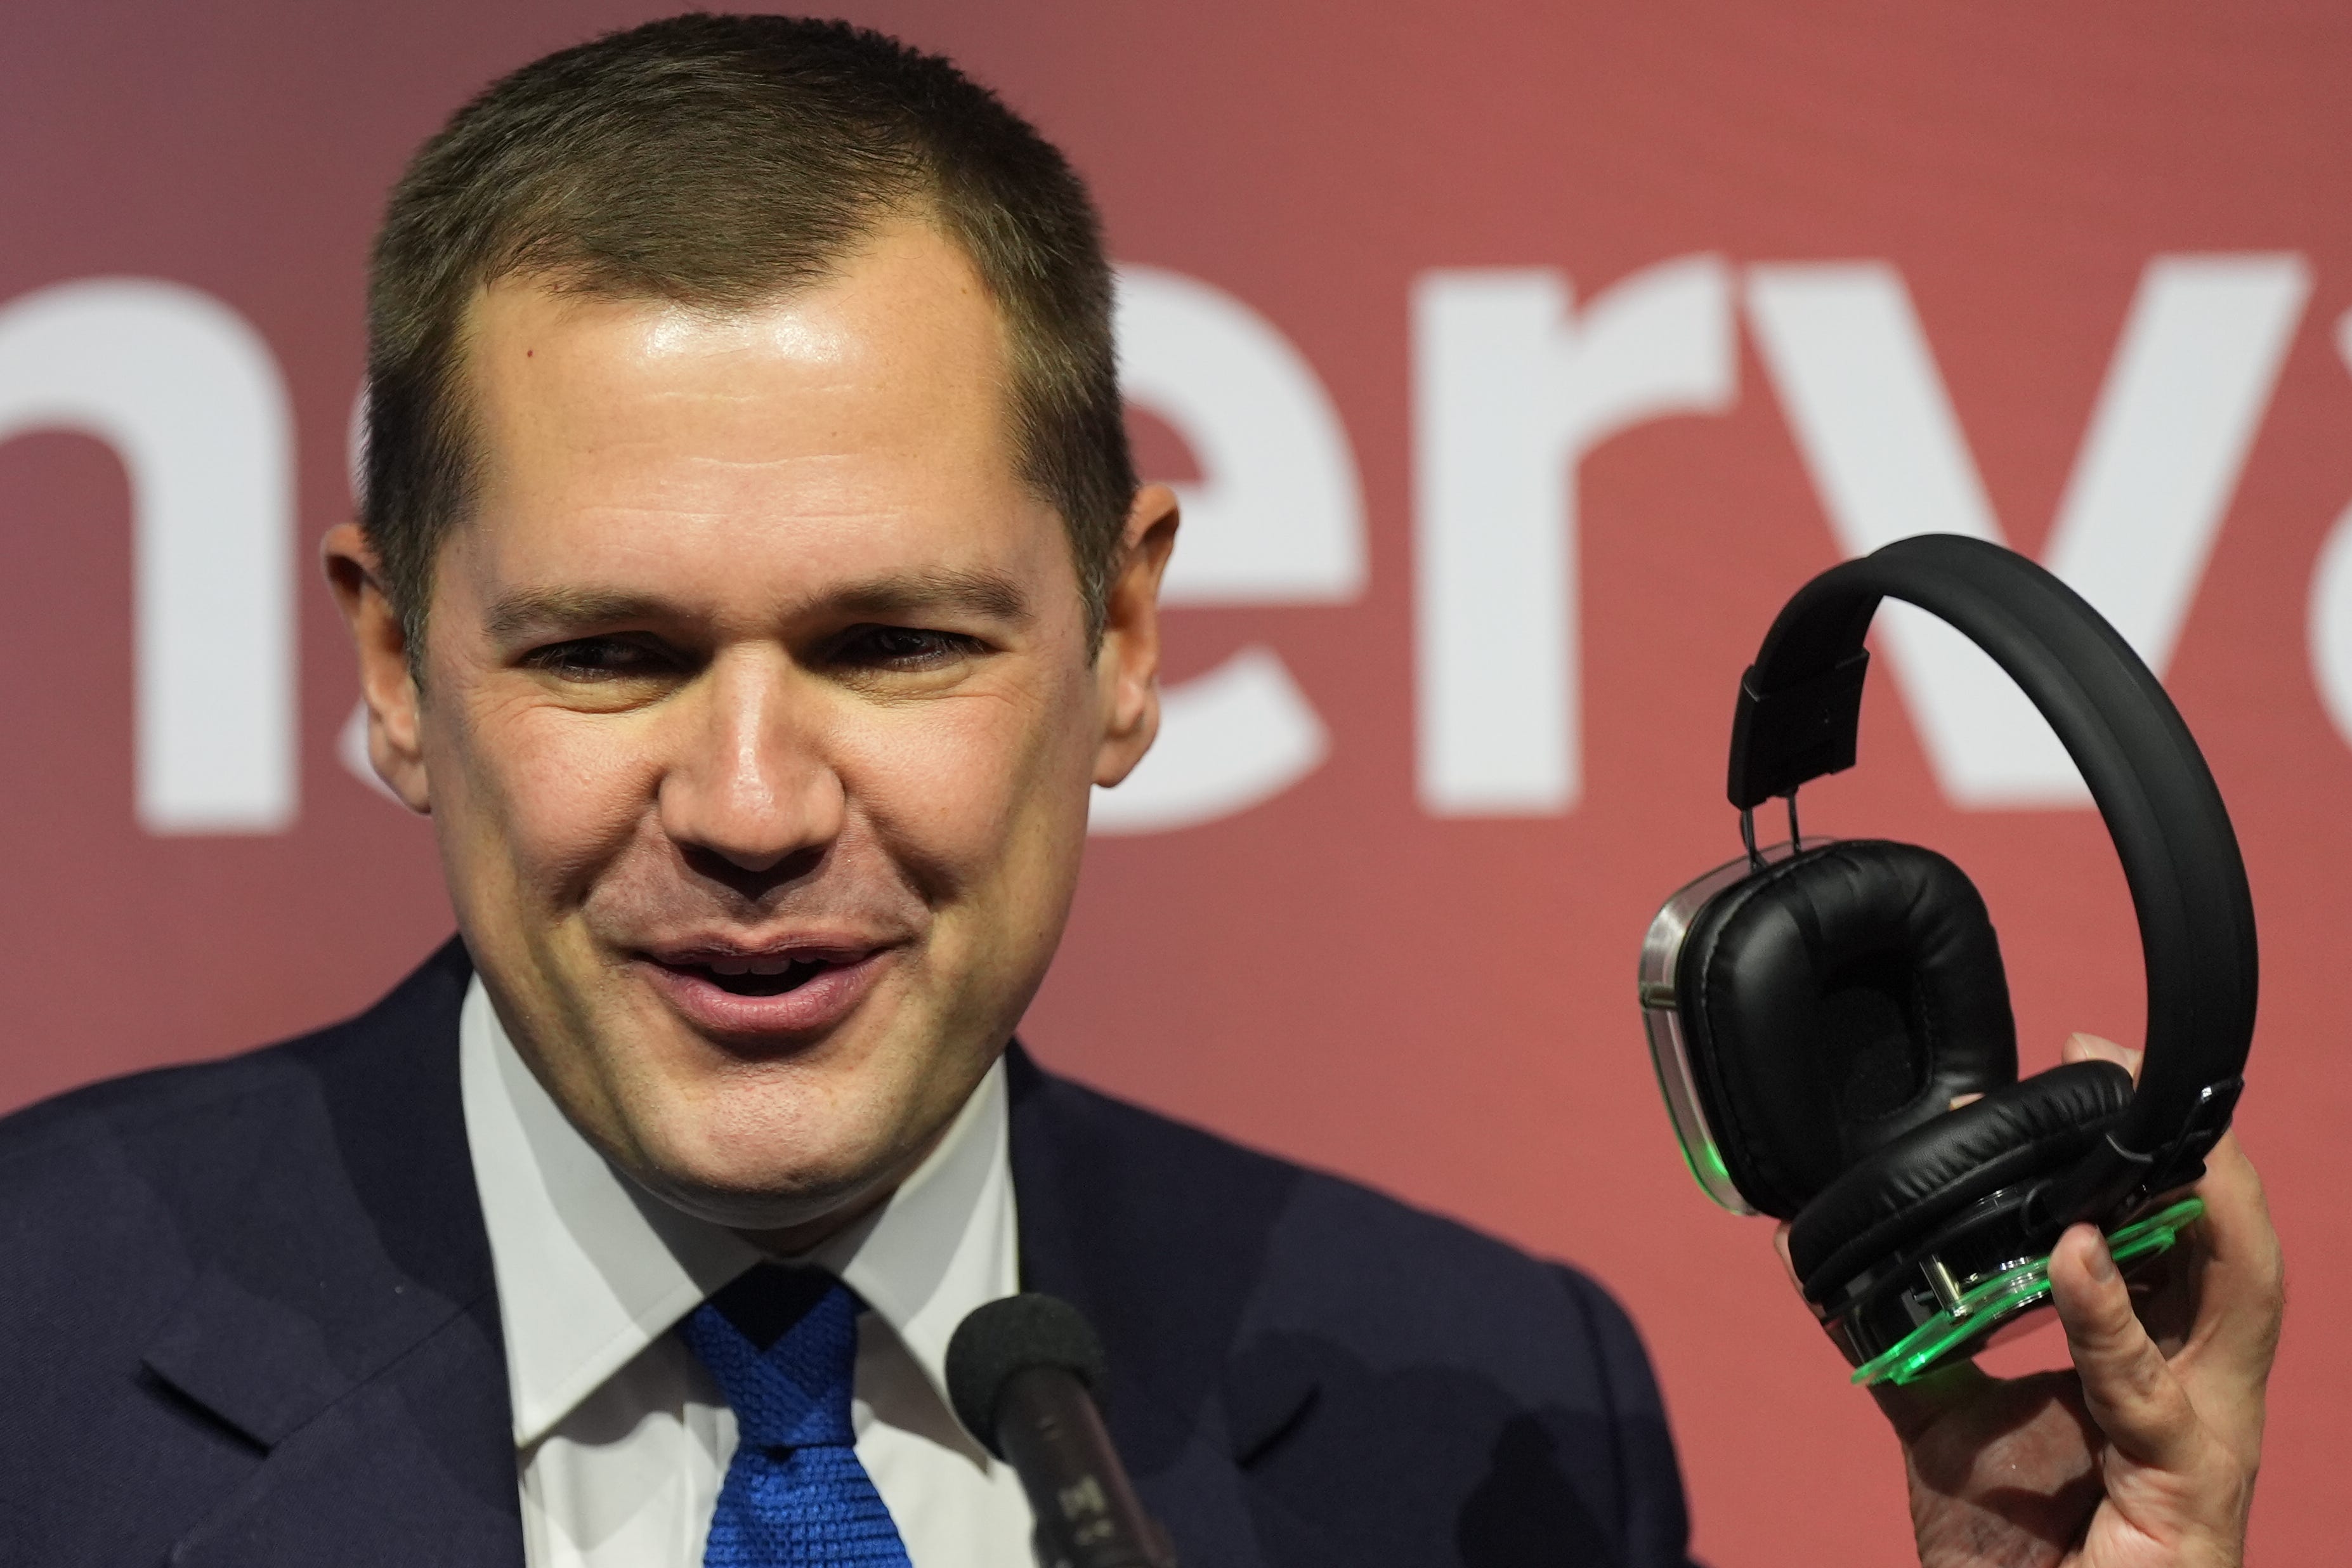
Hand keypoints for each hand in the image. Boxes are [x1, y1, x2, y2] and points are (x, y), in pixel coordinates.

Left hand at [1780, 1034, 2283, 1566]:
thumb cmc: (2016, 1557)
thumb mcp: (1951, 1426)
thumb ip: (1911, 1344)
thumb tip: (1827, 1267)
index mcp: (2165, 1371)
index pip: (2186, 1239)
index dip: (2154, 1150)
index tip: (2088, 1066)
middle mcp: (2204, 1397)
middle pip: (2239, 1248)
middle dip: (2193, 1141)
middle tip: (2109, 1058)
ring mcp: (2208, 1446)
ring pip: (2239, 1299)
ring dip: (2189, 1200)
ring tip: (2124, 1125)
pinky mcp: (2183, 1496)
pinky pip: (2150, 1394)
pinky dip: (2110, 1316)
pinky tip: (2070, 1257)